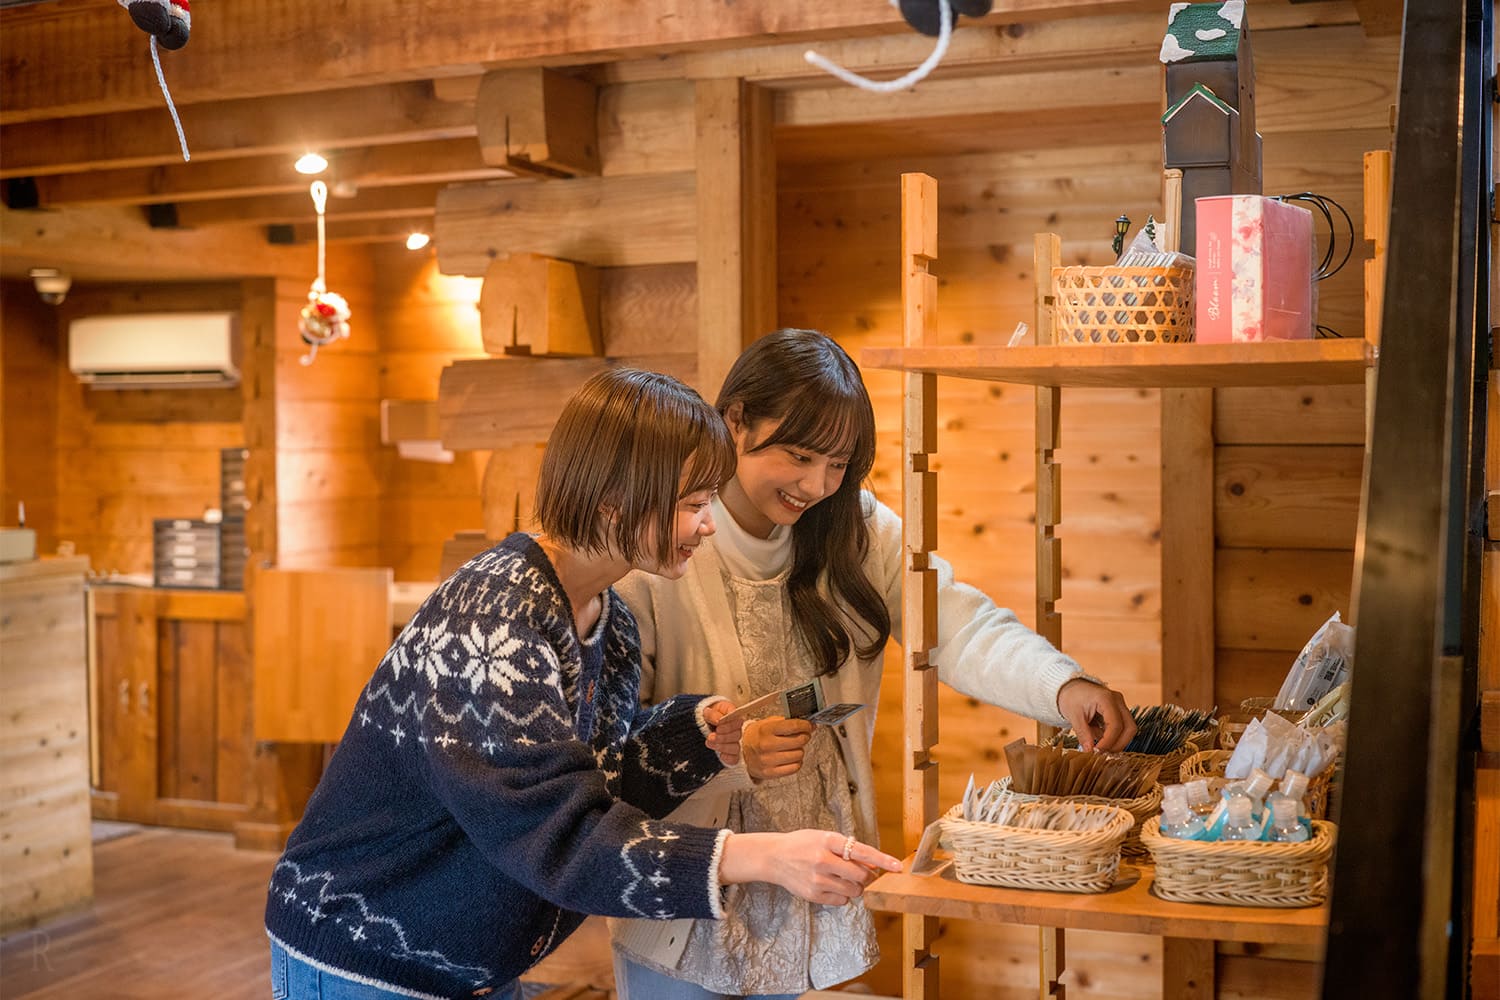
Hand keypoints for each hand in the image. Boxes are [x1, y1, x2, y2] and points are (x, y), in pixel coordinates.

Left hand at [703, 700, 742, 766]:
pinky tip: (720, 755)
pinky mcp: (731, 753)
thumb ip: (712, 714)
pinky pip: (734, 758)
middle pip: (737, 735)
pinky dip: (728, 758)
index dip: (729, 726)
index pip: (738, 722)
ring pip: (736, 747)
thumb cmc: (708, 716)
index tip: (718, 727)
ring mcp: (734, 742)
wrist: (703, 724)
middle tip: (711, 736)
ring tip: (709, 743)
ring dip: (723, 746)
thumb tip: (718, 720)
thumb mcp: (707, 711)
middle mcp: (736, 730)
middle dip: (723, 737)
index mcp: (733, 716)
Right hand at [717, 830, 901, 905]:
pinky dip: (843, 896)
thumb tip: (873, 865)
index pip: (861, 851)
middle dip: (867, 877)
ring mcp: (817, 879)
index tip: (898, 867)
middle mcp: (822, 860)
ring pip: (853, 891)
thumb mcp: (825, 838)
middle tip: (862, 873)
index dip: (882, 860)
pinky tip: (831, 886)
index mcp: (827, 841)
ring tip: (842, 878)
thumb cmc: (803, 845)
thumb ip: (848, 850)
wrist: (774, 857)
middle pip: (861, 876)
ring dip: (855, 887)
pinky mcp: (813, 895)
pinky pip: (841, 901)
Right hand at [742, 715, 812, 780]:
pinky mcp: (770, 773)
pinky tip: (791, 758)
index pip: (793, 726)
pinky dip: (796, 762)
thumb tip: (809, 725)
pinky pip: (794, 768)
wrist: (743, 753)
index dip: (805, 725)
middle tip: (803, 735)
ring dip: (800, 750)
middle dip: (804, 737)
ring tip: (793, 748)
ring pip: (798, 755)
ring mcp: (768, 760)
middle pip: (798, 741)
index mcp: (766, 730)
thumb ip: (787, 722)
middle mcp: (766, 745)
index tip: (808, 725)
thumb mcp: (768, 723)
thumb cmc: (758, 737)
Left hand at [1056, 678, 1135, 751]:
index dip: (1109, 741)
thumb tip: (1090, 751)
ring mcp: (1120, 706)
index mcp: (1106, 698)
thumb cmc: (1072, 697)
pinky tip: (1097, 734)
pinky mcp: (1119, 711)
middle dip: (1118, 744)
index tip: (1097, 751)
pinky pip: (1122, 728)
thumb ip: (1083, 734)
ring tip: (1097, 742)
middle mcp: (1118, 701)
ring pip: (1128, 729)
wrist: (1070, 687)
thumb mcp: (1073, 716)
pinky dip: (1112, 736)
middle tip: (1102, 752)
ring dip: (1115, 741)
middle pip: (1129, 728)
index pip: (1116, 725)